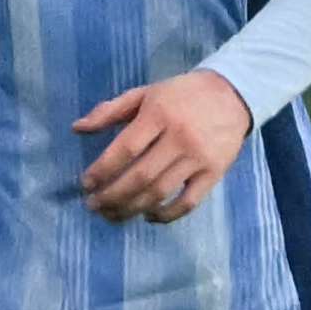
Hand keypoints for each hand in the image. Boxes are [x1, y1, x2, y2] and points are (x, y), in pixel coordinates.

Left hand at [73, 69, 251, 222]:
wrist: (233, 95)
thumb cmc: (182, 94)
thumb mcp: (145, 93)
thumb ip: (110, 110)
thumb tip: (77, 128)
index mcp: (159, 114)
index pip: (125, 149)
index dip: (102, 170)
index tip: (86, 183)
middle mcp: (180, 138)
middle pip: (141, 176)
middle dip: (112, 195)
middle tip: (93, 205)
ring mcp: (199, 158)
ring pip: (161, 192)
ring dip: (132, 208)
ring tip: (112, 215)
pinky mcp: (215, 173)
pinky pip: (189, 202)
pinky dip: (167, 215)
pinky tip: (148, 216)